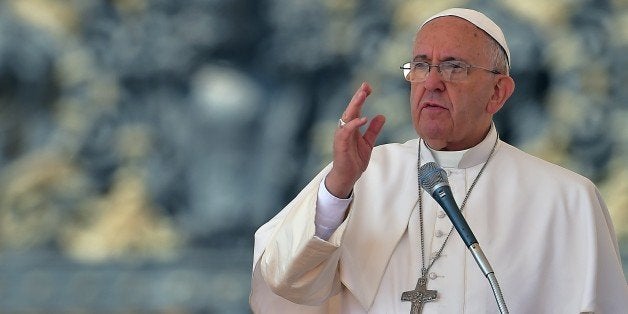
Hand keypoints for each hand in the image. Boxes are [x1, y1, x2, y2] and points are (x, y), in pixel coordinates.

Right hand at [325, 82, 385, 197]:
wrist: (347, 176)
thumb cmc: (354, 159)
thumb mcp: (368, 143)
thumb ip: (373, 130)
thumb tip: (381, 116)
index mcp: (351, 127)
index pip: (356, 108)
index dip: (361, 97)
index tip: (368, 87)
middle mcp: (345, 128)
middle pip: (351, 109)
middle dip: (358, 96)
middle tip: (365, 85)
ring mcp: (342, 135)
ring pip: (347, 116)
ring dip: (355, 105)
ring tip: (363, 95)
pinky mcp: (340, 143)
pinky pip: (347, 131)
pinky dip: (354, 124)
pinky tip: (363, 118)